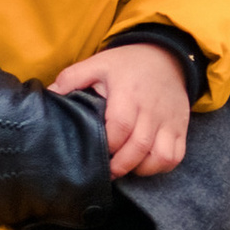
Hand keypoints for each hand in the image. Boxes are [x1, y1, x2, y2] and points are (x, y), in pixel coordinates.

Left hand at [50, 42, 190, 177]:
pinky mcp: (180, 128)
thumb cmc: (127, 64)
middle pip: (139, 146)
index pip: (120, 127)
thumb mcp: (97, 63)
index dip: (106, 145)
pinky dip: (161, 167)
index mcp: (128, 94)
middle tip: (104, 171)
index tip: (93, 151)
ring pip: (161, 156)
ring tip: (124, 168)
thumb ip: (71, 78)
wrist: (167, 58)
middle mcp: (151, 110)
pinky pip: (176, 156)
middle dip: (119, 165)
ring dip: (141, 169)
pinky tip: (144, 164)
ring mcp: (169, 121)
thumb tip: (49, 96)